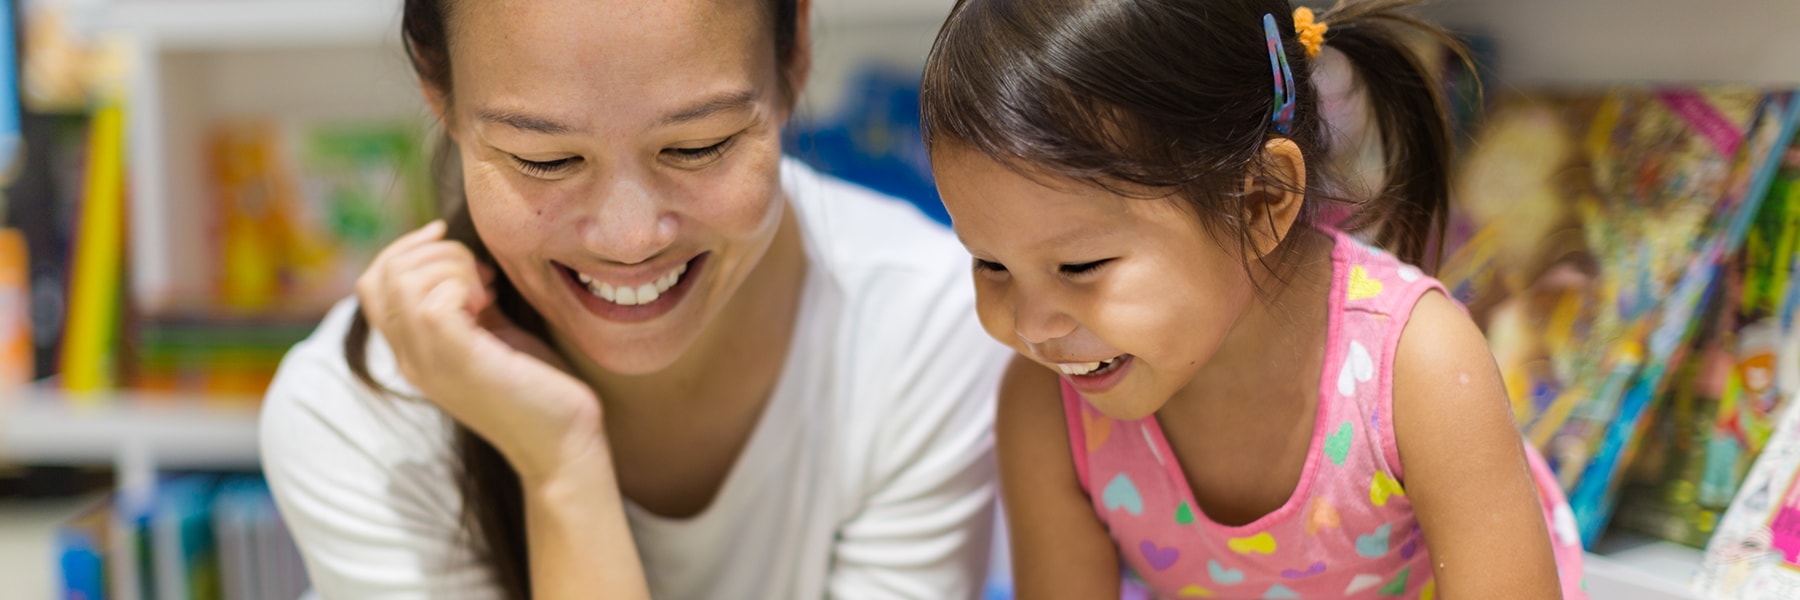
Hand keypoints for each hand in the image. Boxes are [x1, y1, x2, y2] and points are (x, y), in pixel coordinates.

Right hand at [357, 220, 604, 483]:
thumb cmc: (537, 386)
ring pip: (404, 282)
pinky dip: (464, 284)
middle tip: (482, 274)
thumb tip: (460, 257)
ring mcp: (429, 363)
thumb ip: (467, 302)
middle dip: (435, 252)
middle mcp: (411, 359)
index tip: (445, 236)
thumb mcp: (492, 333)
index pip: (372, 284)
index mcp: (413, 351)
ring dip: (452, 265)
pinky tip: (492, 302)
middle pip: (383, 275)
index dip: (404, 248)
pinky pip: (435, 301)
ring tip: (488, 290)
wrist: (563, 444)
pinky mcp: (460, 362)